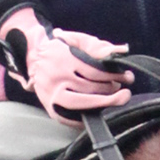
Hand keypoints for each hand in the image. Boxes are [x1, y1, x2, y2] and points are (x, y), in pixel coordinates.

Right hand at [0, 8, 131, 119]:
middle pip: (91, 88)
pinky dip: (88, 117)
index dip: (115, 75)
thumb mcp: (77, 41)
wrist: (32, 60)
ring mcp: (51, 94)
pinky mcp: (50, 108)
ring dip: (104, 103)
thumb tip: (121, 52)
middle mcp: (56, 77)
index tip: (127, 77)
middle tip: (122, 88)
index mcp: (63, 58)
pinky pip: (71, 118)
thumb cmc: (61, 49)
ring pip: (82, 103)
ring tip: (116, 99)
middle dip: (111, 89)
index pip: (95, 71)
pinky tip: (100, 112)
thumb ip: (98, 46)